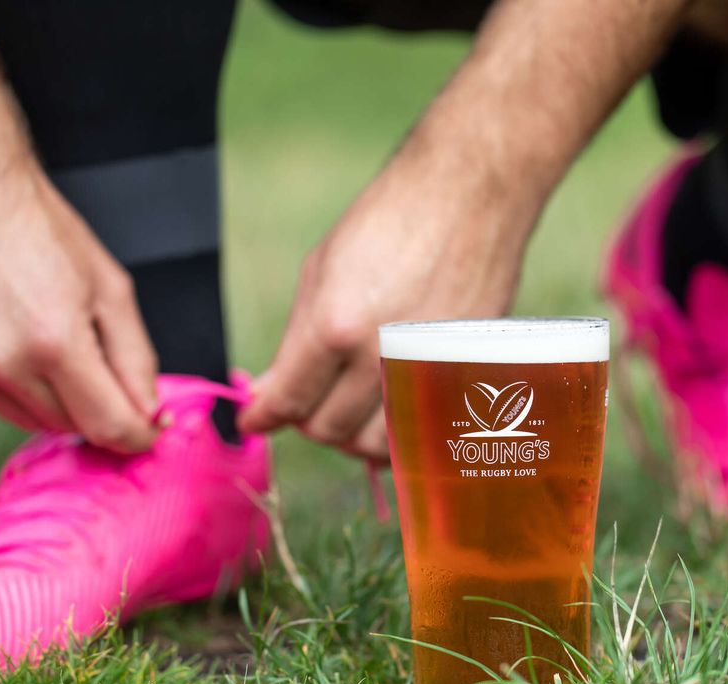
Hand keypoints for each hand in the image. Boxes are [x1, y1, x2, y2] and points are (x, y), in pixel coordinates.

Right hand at [0, 162, 159, 452]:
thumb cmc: (41, 228)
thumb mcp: (111, 287)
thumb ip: (134, 356)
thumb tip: (147, 408)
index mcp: (54, 341)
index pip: (107, 423)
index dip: (138, 435)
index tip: (152, 429)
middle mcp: (6, 362)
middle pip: (71, 427)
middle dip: (101, 412)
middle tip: (113, 377)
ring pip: (34, 421)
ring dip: (63, 404)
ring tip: (68, 351)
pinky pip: (0, 401)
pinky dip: (26, 389)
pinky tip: (29, 346)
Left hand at [238, 150, 532, 459]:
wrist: (471, 195)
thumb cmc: (392, 221)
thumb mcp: (322, 270)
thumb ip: (295, 343)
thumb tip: (270, 394)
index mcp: (336, 328)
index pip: (289, 402)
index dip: (264, 417)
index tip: (256, 420)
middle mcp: (381, 358)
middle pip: (329, 431)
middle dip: (309, 419)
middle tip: (309, 399)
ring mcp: (428, 370)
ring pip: (377, 444)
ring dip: (354, 434)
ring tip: (350, 404)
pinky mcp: (465, 374)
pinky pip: (422, 431)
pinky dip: (399, 430)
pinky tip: (390, 406)